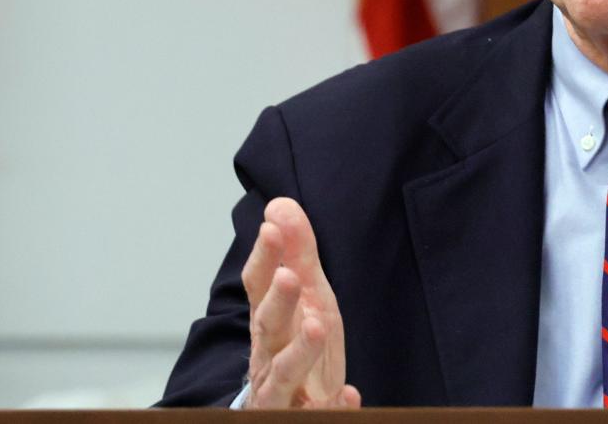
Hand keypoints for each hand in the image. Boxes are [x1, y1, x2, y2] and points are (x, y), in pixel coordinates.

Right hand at [240, 197, 360, 407]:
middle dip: (278, 302)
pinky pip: (318, 414)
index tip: (273, 229)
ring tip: (317, 326)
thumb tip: (281, 205)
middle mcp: (268, 354)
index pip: (258, 285)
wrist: (290, 408)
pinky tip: (349, 395)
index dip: (265, 258)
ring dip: (299, 351)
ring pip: (283, 374)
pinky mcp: (303, 416)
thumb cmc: (295, 344)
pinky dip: (333, 406)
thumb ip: (296, 253)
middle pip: (267, 327)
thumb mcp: (306, 295)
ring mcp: (282, 390)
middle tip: (290, 277)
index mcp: (269, 320)